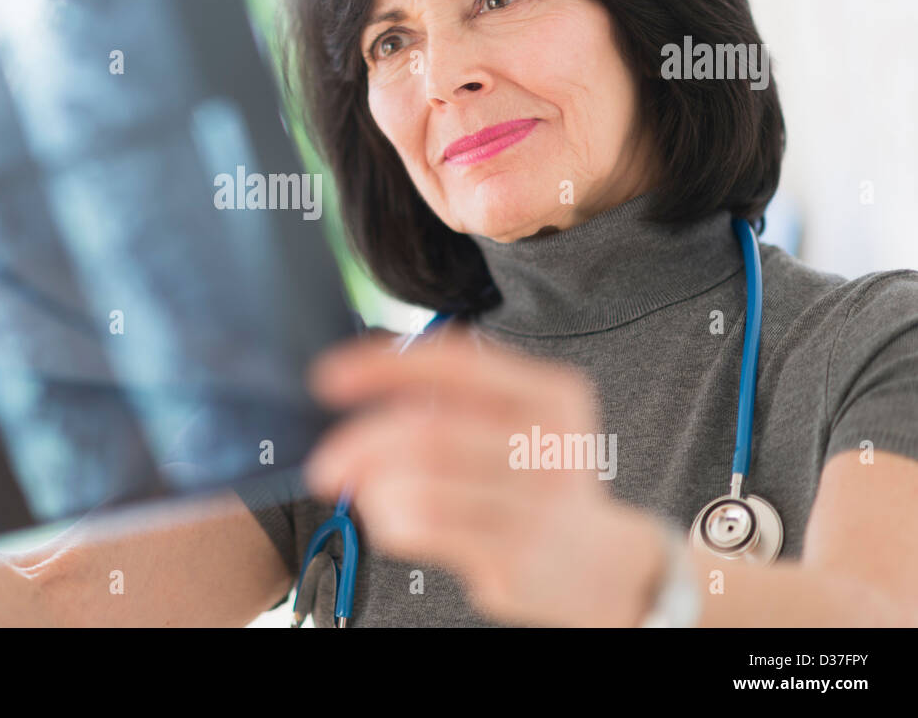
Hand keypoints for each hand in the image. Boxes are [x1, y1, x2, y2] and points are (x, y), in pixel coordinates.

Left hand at [302, 326, 665, 626]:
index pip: (456, 362)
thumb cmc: (539, 481)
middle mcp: (549, 443)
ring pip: (419, 485)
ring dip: (373, 488)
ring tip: (366, 492)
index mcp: (552, 394)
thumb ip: (459, 394)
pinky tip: (391, 517)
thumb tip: (359, 381)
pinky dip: (389, 520)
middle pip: (428, 431)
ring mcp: (536, 504)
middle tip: (325, 461)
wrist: (603, 567)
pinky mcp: (515, 555)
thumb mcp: (523, 420)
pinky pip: (425, 529)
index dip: (382, 365)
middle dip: (360, 442)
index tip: (327, 378)